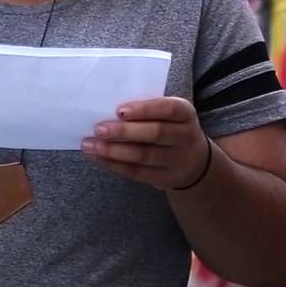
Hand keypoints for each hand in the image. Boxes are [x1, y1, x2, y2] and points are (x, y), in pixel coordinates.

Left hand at [82, 97, 210, 189]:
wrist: (194, 161)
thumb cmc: (170, 127)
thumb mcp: (168, 114)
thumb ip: (146, 110)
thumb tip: (106, 108)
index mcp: (185, 114)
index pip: (168, 109)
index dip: (144, 109)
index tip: (119, 111)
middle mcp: (185, 137)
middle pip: (155, 133)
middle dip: (124, 132)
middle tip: (98, 129)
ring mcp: (177, 160)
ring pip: (144, 156)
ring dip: (114, 151)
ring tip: (91, 145)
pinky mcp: (165, 178)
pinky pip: (137, 173)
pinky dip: (115, 165)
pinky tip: (99, 158)